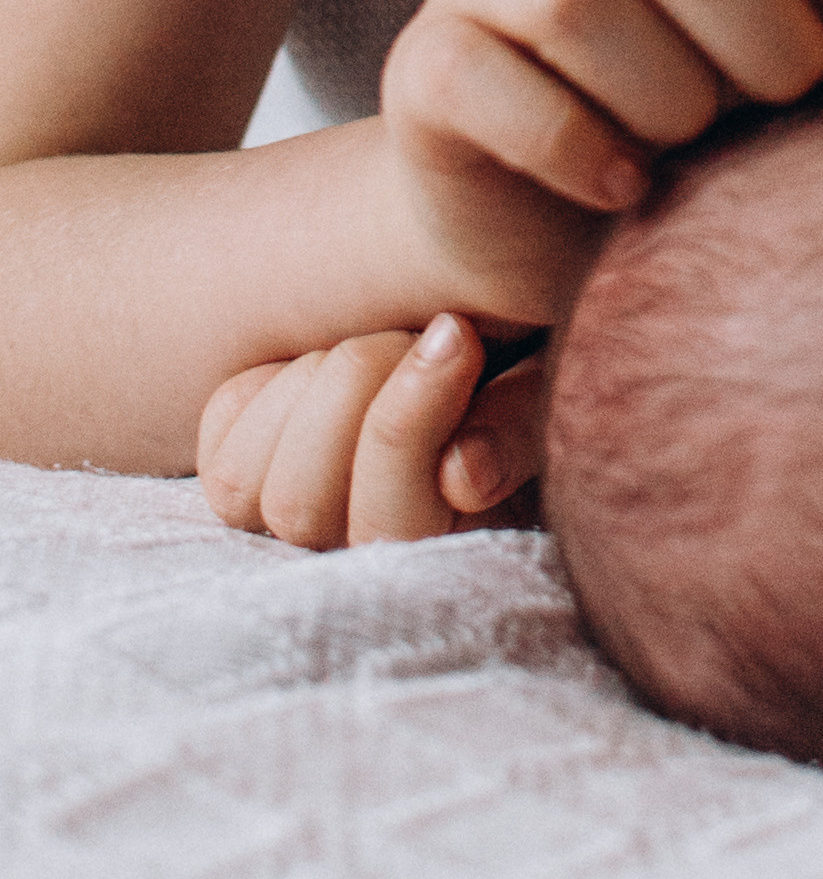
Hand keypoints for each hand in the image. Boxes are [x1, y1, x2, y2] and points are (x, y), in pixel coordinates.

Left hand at [197, 314, 547, 546]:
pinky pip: (222, 432)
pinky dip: (266, 382)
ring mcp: (282, 519)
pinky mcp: (235, 471)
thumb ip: (518, 425)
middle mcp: (348, 552)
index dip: (409, 425)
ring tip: (377, 343)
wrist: (459, 329)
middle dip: (356, 386)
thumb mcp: (544, 383)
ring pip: (248, 486)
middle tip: (418, 325)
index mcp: (438, 545)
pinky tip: (319, 366)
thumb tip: (465, 474)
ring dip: (314, 385)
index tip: (457, 333)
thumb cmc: (519, 358)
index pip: (389, 526)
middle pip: (302, 507)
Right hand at [376, 0, 822, 330]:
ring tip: (697, 152)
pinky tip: (626, 192)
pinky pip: (486, 82)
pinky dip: (575, 145)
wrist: (553, 230)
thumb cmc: (706, 132)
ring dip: (665, 93)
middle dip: (764, 34)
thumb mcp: (797, 68)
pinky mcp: (423, 64)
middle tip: (792, 110)